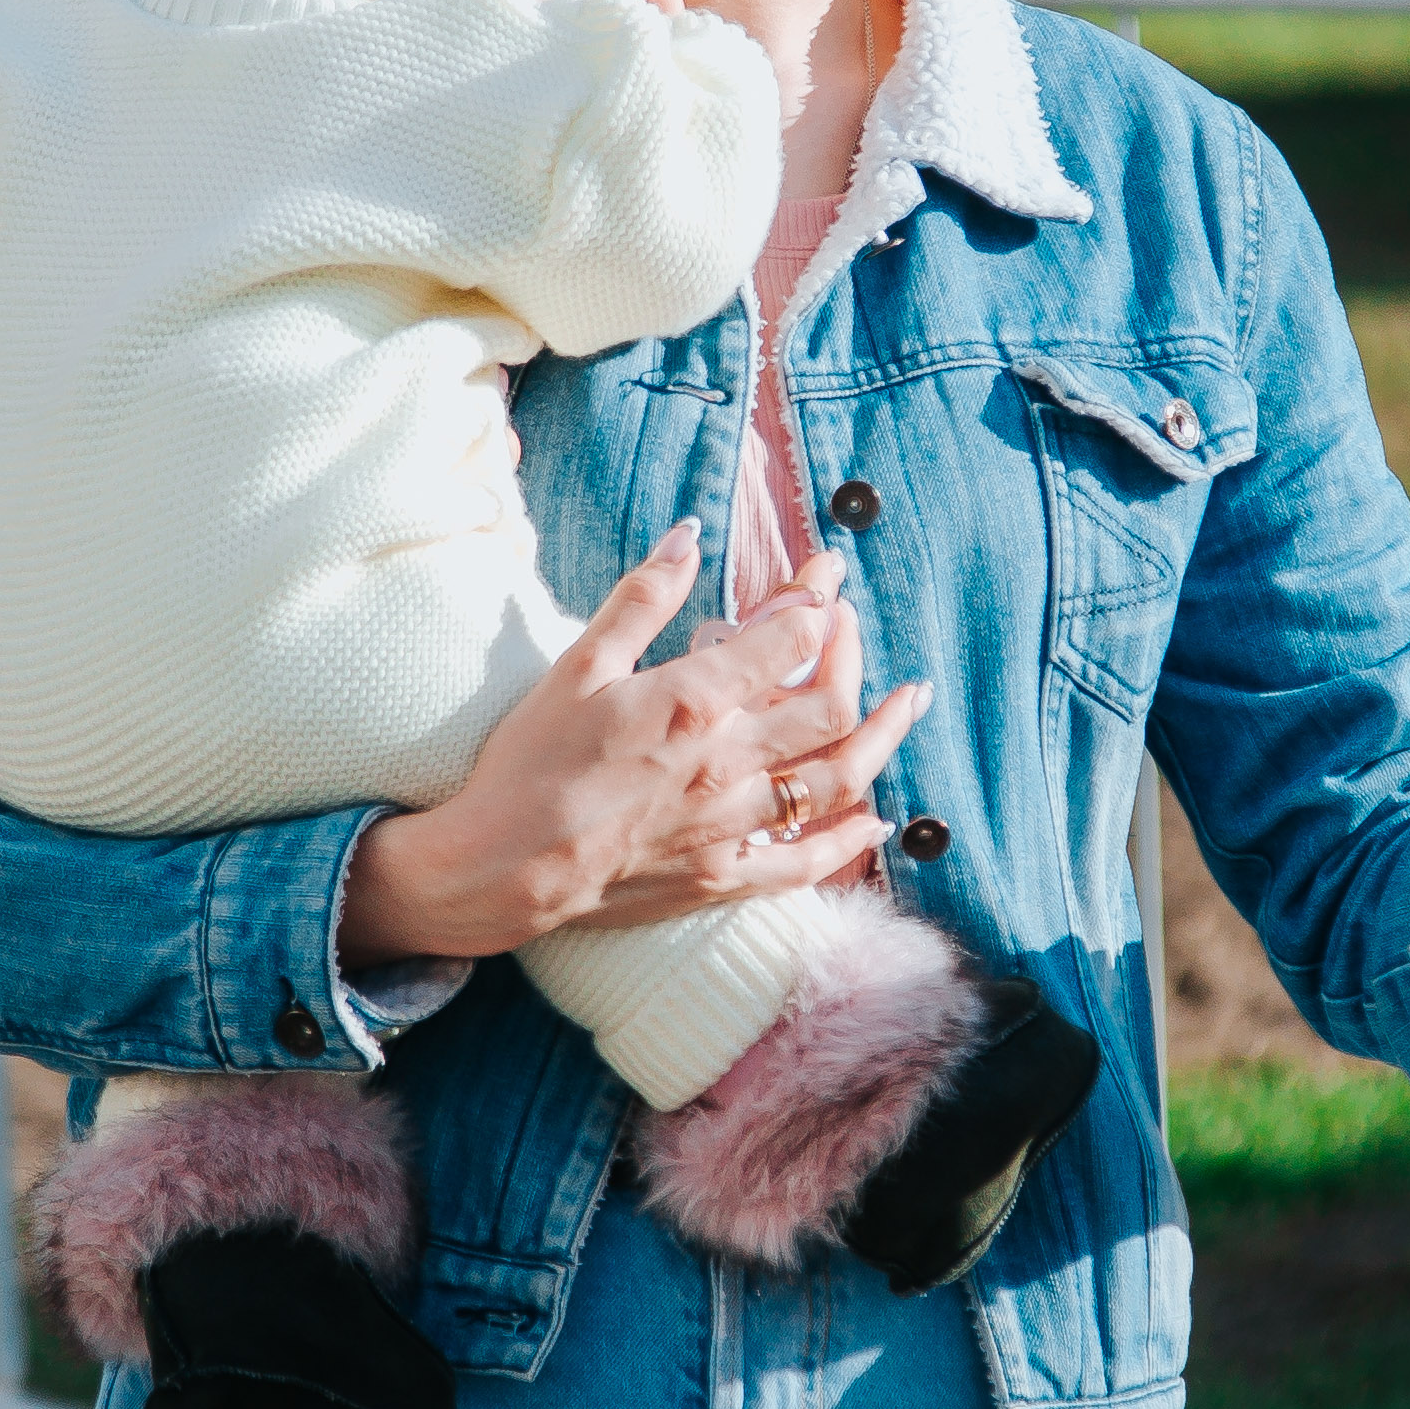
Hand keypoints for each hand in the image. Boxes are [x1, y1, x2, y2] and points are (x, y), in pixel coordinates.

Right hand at [341, 528, 928, 964]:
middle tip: (847, 625)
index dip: (818, 598)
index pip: (790, 638)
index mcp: (693, 700)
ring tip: (909, 702)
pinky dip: (849, 840)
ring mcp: (732, 823)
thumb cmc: (530, 762)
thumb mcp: (578, 664)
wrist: (500, 868)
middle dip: (850, 652)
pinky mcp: (723, 875)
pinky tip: (875, 820)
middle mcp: (727, 762)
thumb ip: (643, 597)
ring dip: (882, 736)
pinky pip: (807, 861)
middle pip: (828, 703)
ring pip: (837, 779)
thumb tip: (691, 533)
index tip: (826, 574)